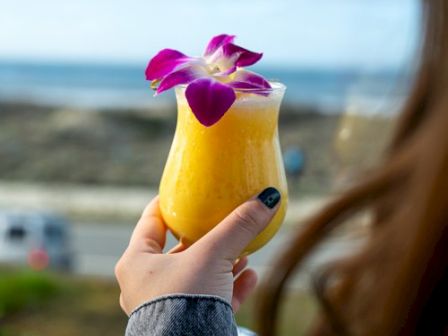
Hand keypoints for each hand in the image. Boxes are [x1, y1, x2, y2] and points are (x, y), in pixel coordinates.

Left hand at [115, 187, 280, 314]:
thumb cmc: (186, 300)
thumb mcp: (212, 255)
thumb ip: (238, 226)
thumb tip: (268, 197)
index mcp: (138, 262)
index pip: (151, 222)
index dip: (168, 205)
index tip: (184, 193)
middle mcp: (147, 285)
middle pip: (178, 251)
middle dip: (204, 238)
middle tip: (222, 224)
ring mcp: (166, 307)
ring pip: (197, 277)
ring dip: (221, 263)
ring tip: (243, 252)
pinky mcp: (186, 325)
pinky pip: (210, 301)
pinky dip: (230, 287)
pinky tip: (251, 277)